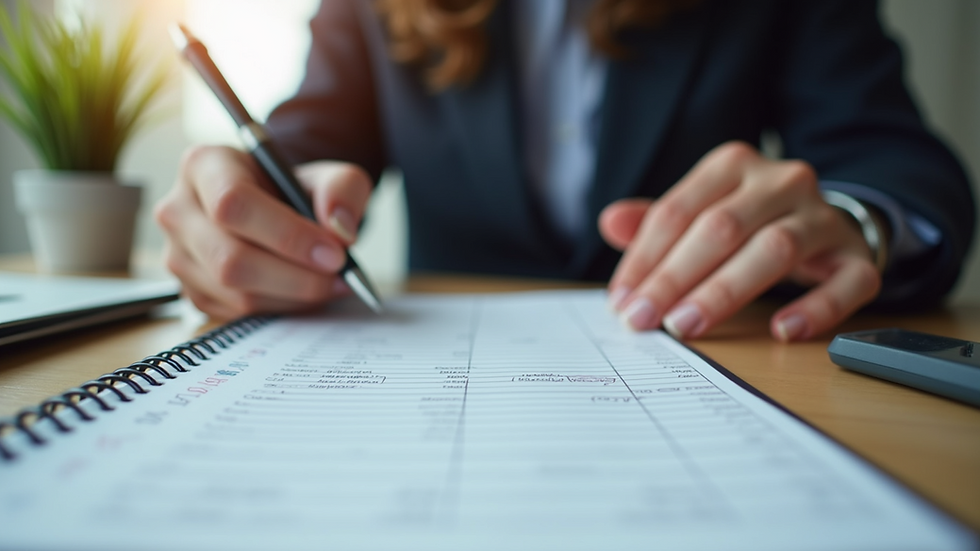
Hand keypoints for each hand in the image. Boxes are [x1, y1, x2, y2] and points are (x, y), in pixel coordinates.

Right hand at [155, 146, 372, 318]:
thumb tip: (339, 229)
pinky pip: (237, 313)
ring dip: (293, 295)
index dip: (287, 234)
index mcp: (203, 165)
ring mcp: (178, 255)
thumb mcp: (328, 175)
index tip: (334, 252)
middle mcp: (178, 210)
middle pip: (230, 258)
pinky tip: (306, 291)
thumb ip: (342, 190)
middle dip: (295, 275)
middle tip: (339, 274)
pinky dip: (281, 307)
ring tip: (331, 283)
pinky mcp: (192, 291)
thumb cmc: (294, 189)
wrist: (275, 210)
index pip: (233, 204)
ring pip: (235, 292)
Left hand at [599, 141, 881, 341]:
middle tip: (643, 320)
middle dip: (674, 278)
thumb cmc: (748, 221)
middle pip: (720, 228)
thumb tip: (609, 222)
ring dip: (724, 292)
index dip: (644, 258)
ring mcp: (823, 217)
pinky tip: (782, 331)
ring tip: (686, 326)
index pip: (677, 211)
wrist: (826, 221)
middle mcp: (781, 181)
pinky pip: (846, 283)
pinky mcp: (856, 255)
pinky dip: (816, 309)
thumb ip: (655, 222)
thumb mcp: (700, 212)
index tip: (622, 300)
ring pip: (774, 250)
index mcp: (733, 165)